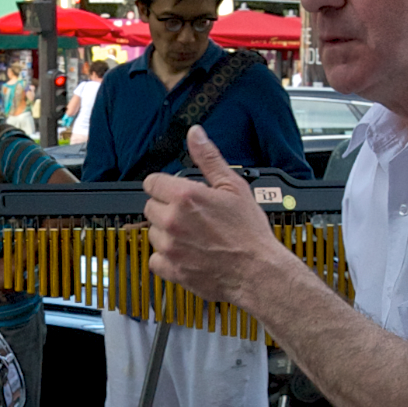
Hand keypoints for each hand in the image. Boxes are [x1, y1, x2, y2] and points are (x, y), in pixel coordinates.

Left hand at [143, 124, 273, 303]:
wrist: (257, 272)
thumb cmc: (249, 233)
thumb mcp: (233, 186)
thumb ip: (209, 158)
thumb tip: (196, 135)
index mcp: (185, 197)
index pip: (152, 182)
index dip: (164, 185)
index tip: (174, 191)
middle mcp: (172, 221)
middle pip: (150, 207)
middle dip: (166, 208)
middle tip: (190, 215)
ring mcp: (170, 247)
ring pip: (153, 233)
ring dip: (167, 233)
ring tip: (192, 235)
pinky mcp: (171, 270)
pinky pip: (155, 260)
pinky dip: (166, 258)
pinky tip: (186, 253)